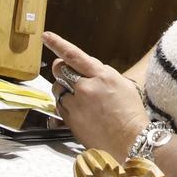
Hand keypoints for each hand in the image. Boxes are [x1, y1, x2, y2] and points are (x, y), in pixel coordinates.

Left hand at [44, 31, 146, 159]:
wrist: (129, 140)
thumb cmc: (130, 113)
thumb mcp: (123, 84)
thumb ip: (103, 74)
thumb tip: (88, 69)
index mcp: (102, 76)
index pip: (74, 55)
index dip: (58, 44)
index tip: (46, 36)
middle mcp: (86, 88)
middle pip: (60, 69)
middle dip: (62, 68)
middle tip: (70, 75)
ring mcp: (76, 104)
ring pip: (58, 88)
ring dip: (65, 89)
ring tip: (82, 100)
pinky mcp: (69, 119)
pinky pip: (59, 105)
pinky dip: (66, 105)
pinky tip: (81, 112)